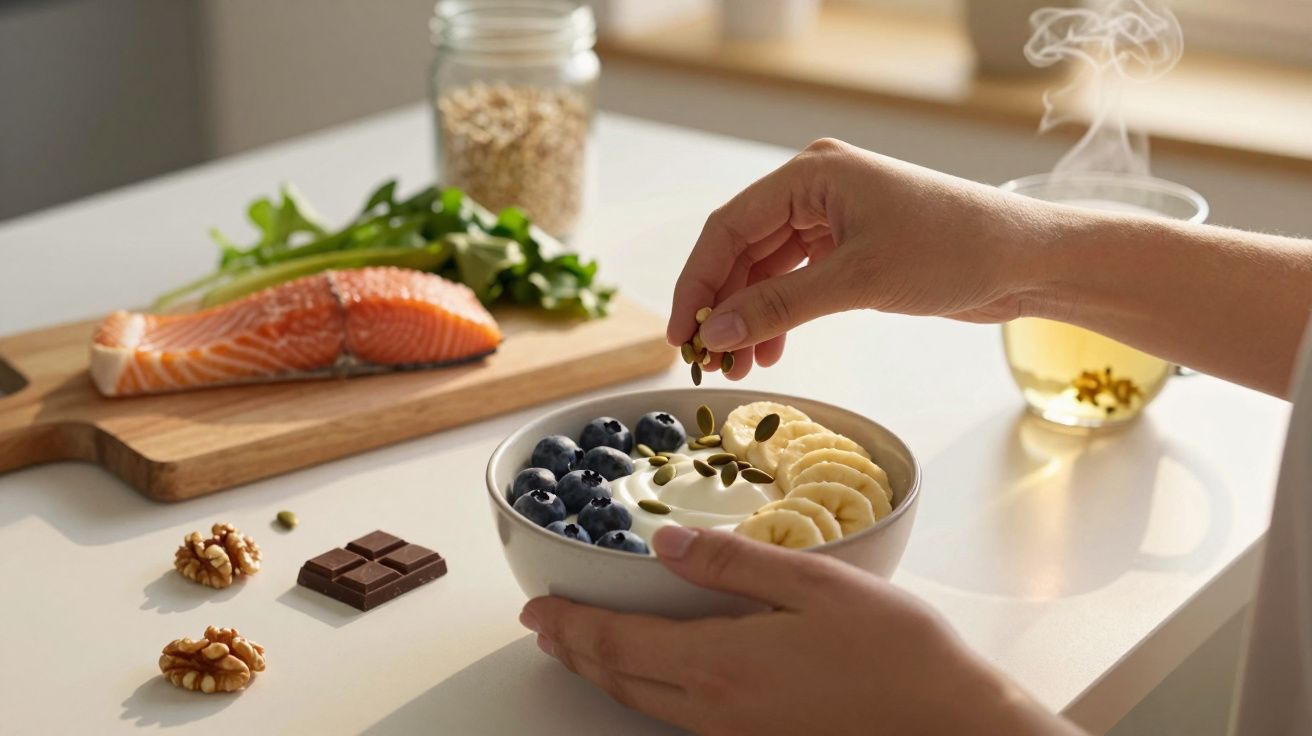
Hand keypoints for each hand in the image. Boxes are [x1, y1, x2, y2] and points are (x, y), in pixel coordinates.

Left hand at [520, 527, 1080, 735]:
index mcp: (722, 663)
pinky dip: (641, 693)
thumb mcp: (816, 585)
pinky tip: (650, 680)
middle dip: (574, 651)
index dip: (571, 624)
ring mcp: (736, 734)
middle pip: (620, 680)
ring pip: (644, 704)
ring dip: (601, 674)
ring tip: (578, 651)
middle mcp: (716, 708)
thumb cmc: (895, 651)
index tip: (536, 607)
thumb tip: (666, 544)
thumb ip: (734, 564)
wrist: (951, 725)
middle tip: (542, 629)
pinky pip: (676, 718)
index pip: (620, 641)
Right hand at [669, 138, 1062, 378]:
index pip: (729, 226)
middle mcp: (816, 189)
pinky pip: (796, 280)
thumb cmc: (954, 250)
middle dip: (725, 305)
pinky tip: (770, 349)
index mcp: (812, 174)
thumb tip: (718, 332)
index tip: (682, 332)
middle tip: (708, 358)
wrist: (1027, 260)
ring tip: (739, 365)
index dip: (698, 281)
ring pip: (767, 269)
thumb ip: (781, 305)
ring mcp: (833, 218)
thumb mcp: (858, 280)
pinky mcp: (851, 247)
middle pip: (743, 248)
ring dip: (750, 316)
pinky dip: (780, 315)